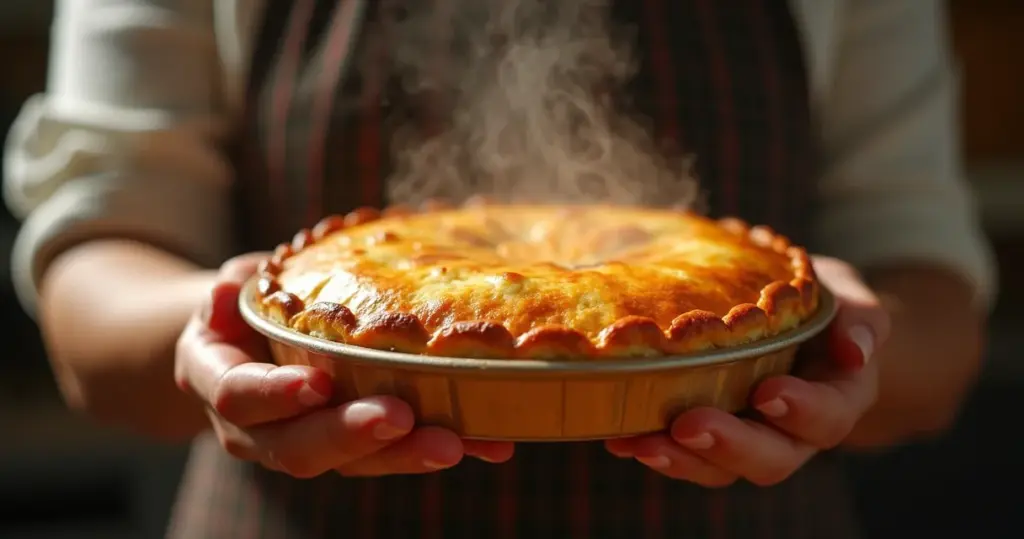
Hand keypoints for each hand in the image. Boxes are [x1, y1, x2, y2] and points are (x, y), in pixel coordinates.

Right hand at [174, 253, 513, 477]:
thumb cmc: (244, 305)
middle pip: (300, 448)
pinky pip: (392, 453)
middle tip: (401, 417)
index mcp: (220, 383)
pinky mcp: (353, 447)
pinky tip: (490, 443)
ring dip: (405, 454)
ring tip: (456, 442)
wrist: (246, 343)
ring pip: (351, 463)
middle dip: (352, 435)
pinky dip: (439, 447)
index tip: (316, 384)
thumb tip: (228, 289)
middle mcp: (258, 429)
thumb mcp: (234, 287)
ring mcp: (306, 443)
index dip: (277, 395)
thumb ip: (236, 288)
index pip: (241, 397)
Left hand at [605, 256, 890, 486]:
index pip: (827, 417)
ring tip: (640, 443)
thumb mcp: (849, 297)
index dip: (800, 411)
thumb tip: (856, 350)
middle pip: (771, 459)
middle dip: (729, 446)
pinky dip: (652, 448)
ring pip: (720, 469)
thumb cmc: (823, 300)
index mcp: (838, 397)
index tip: (768, 392)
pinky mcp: (710, 433)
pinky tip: (619, 438)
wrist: (787, 312)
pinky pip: (685, 454)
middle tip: (689, 424)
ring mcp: (749, 437)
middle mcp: (794, 431)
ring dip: (680, 459)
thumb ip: (860, 320)